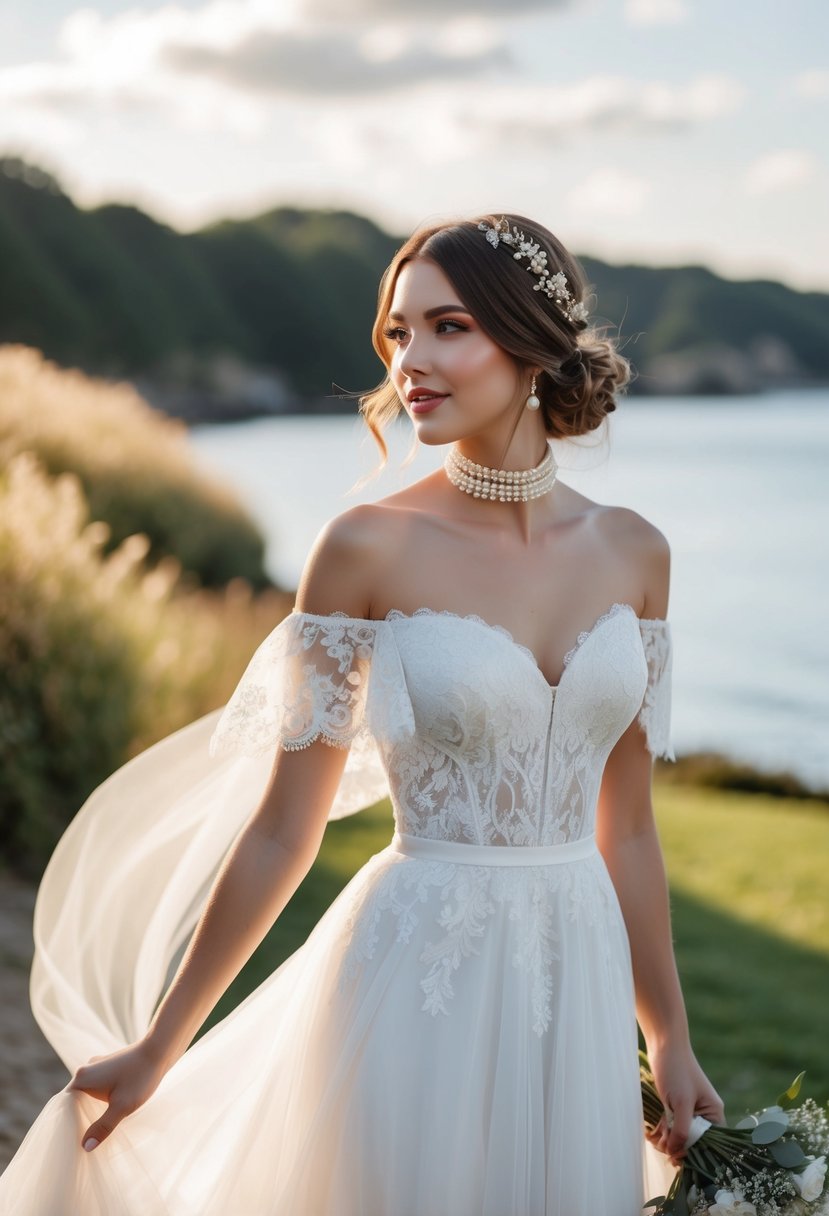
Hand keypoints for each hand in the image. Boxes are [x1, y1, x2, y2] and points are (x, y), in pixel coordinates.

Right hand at [66, 1041, 166, 1151]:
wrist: (160, 1050)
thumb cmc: (141, 1077)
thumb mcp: (122, 1107)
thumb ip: (103, 1127)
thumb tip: (85, 1147)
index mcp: (82, 1077)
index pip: (65, 1106)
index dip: (67, 1124)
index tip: (72, 1141)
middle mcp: (86, 1069)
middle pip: (75, 1100)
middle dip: (80, 1118)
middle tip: (85, 1139)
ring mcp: (98, 1066)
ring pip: (88, 1093)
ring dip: (92, 1108)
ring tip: (96, 1128)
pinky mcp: (109, 1066)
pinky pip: (98, 1086)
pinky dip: (100, 1099)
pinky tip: (109, 1111)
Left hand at [645, 1041, 724, 1164]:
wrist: (663, 1044)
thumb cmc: (676, 1070)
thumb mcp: (681, 1104)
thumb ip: (681, 1130)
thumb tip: (676, 1153)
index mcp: (713, 1114)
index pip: (708, 1144)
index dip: (692, 1153)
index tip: (675, 1157)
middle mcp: (705, 1113)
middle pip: (693, 1141)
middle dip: (676, 1146)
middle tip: (661, 1146)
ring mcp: (690, 1109)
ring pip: (680, 1135)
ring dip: (666, 1140)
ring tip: (654, 1138)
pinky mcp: (676, 1105)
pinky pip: (671, 1125)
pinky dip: (662, 1131)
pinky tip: (650, 1133)